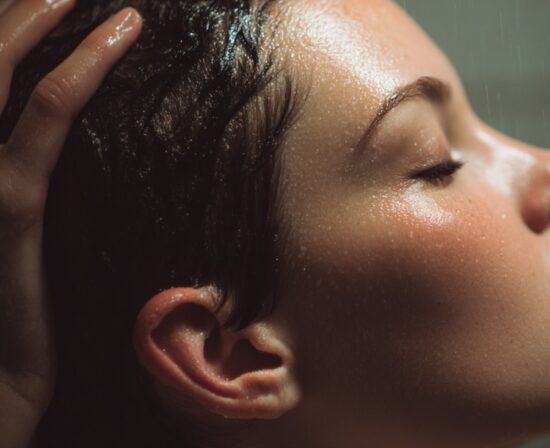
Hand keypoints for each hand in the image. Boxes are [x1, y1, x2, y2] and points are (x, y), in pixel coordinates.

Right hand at [0, 1, 140, 445]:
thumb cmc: (6, 316)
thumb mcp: (13, 233)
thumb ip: (23, 178)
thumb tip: (49, 131)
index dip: (3, 33)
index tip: (40, 3)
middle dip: (15, 10)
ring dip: (39, 15)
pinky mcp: (8, 206)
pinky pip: (46, 117)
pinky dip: (82, 67)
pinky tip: (119, 34)